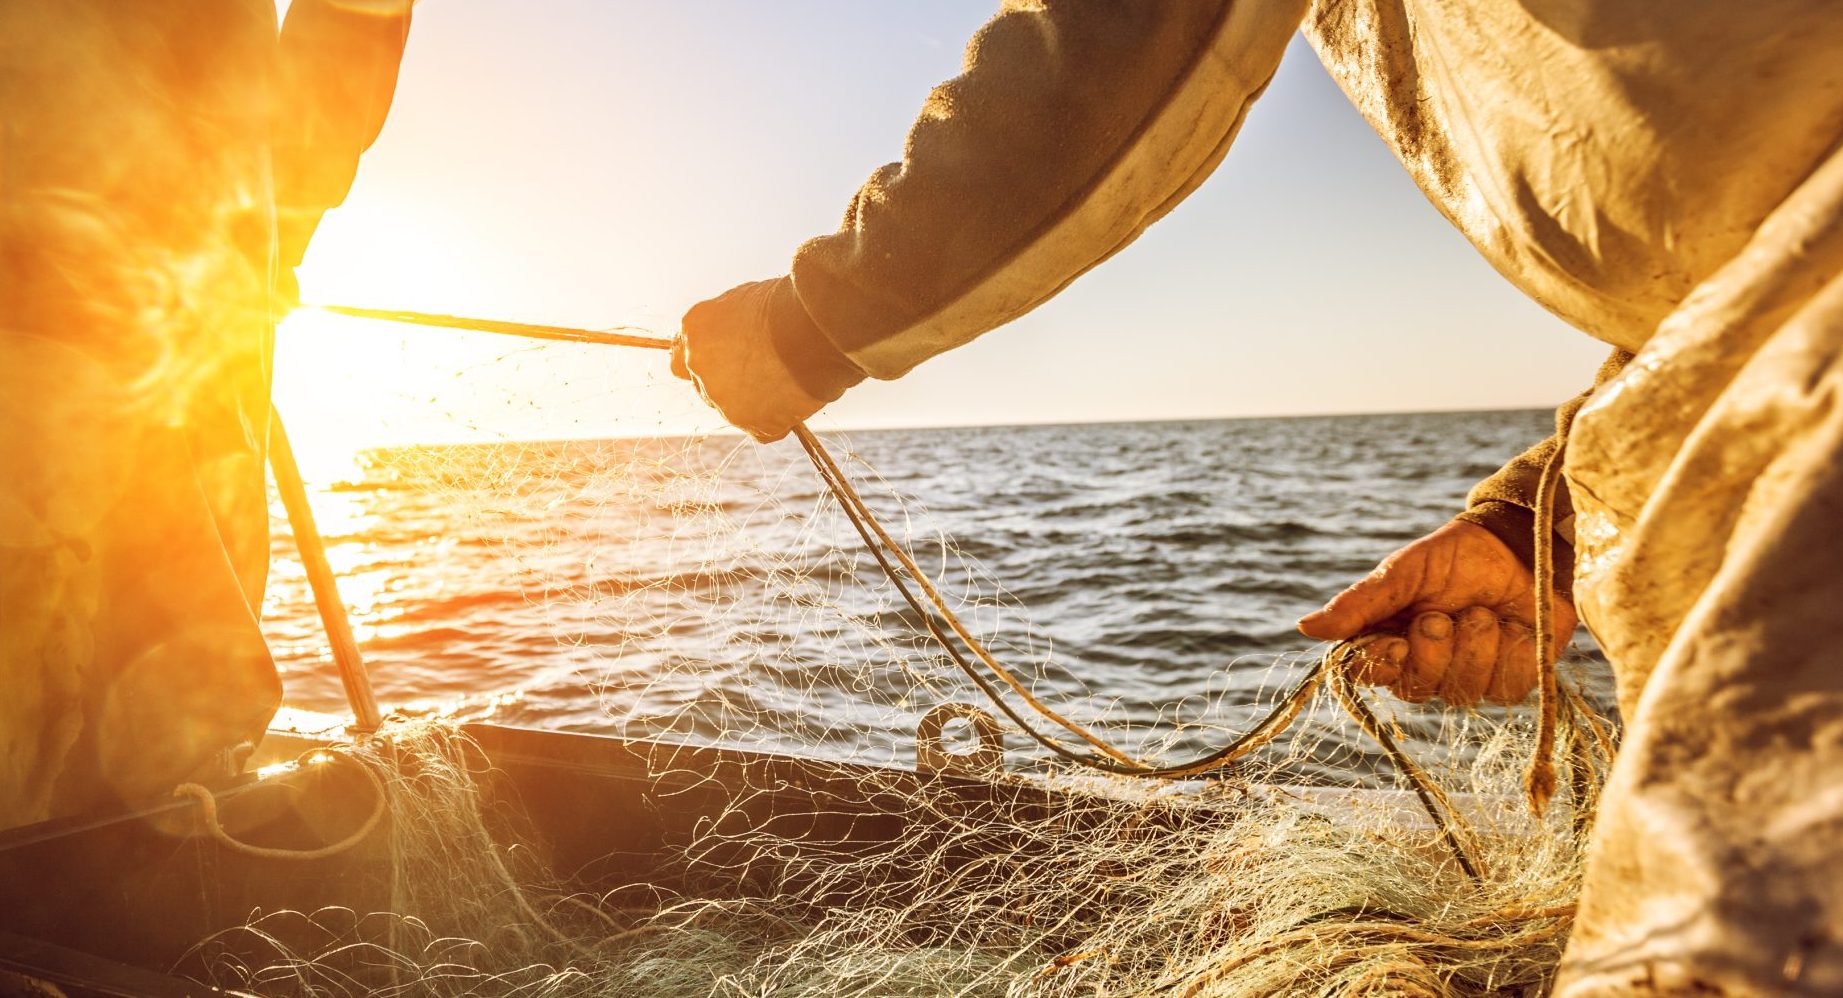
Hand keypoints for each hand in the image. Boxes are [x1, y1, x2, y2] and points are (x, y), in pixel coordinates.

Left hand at [674, 278, 825, 442]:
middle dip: (732, 382)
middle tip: (769, 368)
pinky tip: (796, 399)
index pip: (685, 357)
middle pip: (708, 387)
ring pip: (735, 409)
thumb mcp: (747, 300)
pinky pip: (764, 429)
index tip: (731, 359)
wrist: (817, 328)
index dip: (709, 360)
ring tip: (791, 378)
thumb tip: (732, 336)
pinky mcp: (753, 424)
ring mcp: (724, 399)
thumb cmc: (791, 305)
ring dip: (757, 401)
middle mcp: (700, 366)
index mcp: (695, 329)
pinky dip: (779, 420)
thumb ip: (728, 324)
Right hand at [1296, 519, 1574, 705]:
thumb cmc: (1455, 556)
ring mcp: (1468, 678)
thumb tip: (1305, 627)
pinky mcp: (1510, 681)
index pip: (1369, 673)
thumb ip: (1360, 602)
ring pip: (1463, 691)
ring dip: (1476, 645)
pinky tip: (1514, 626)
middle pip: (1417, 688)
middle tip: (1443, 614)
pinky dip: (1511, 651)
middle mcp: (1426, 668)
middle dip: (1433, 650)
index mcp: (1391, 641)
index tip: (1397, 641)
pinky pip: (1505, 687)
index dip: (1382, 663)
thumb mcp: (1404, 571)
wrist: (1520, 544)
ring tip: (1484, 613)